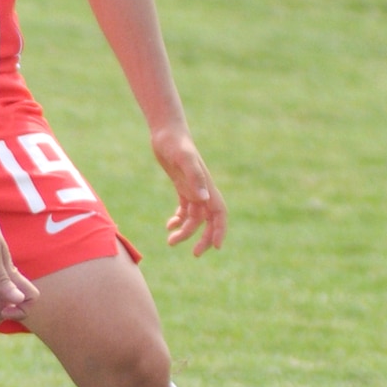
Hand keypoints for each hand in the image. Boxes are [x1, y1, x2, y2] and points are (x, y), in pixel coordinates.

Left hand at [153, 126, 226, 256]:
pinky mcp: (181, 185)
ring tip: (170, 242)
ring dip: (185, 232)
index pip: (219, 213)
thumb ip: (195, 178)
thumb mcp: (183, 160)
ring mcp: (192, 188)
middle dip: (204, 238)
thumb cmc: (175, 144)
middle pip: (208, 220)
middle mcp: (202, 190)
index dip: (220, 230)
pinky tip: (169, 225)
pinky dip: (178, 220)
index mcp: (206, 187)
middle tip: (195, 254)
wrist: (166, 132)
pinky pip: (184, 209)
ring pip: (194, 217)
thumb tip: (203, 200)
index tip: (216, 247)